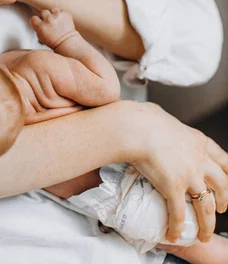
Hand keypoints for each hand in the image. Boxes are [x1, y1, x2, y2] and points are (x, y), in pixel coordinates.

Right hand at [30, 9, 75, 47]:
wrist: (68, 42)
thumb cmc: (54, 42)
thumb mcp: (41, 37)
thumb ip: (38, 28)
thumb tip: (37, 22)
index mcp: (41, 26)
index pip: (34, 18)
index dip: (37, 21)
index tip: (39, 22)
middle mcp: (48, 20)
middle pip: (43, 12)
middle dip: (46, 17)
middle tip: (49, 22)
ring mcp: (58, 16)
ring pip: (53, 10)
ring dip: (54, 14)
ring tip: (56, 21)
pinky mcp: (65, 14)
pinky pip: (61, 11)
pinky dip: (62, 15)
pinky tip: (62, 21)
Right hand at [129, 102, 227, 243]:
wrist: (135, 127)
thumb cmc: (144, 120)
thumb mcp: (167, 120)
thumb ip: (169, 130)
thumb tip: (156, 125)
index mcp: (198, 142)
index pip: (223, 159)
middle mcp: (199, 160)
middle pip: (222, 185)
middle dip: (224, 200)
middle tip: (220, 208)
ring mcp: (189, 175)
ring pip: (207, 206)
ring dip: (207, 224)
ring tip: (204, 234)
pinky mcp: (174, 187)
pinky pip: (179, 214)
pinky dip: (177, 227)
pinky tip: (174, 234)